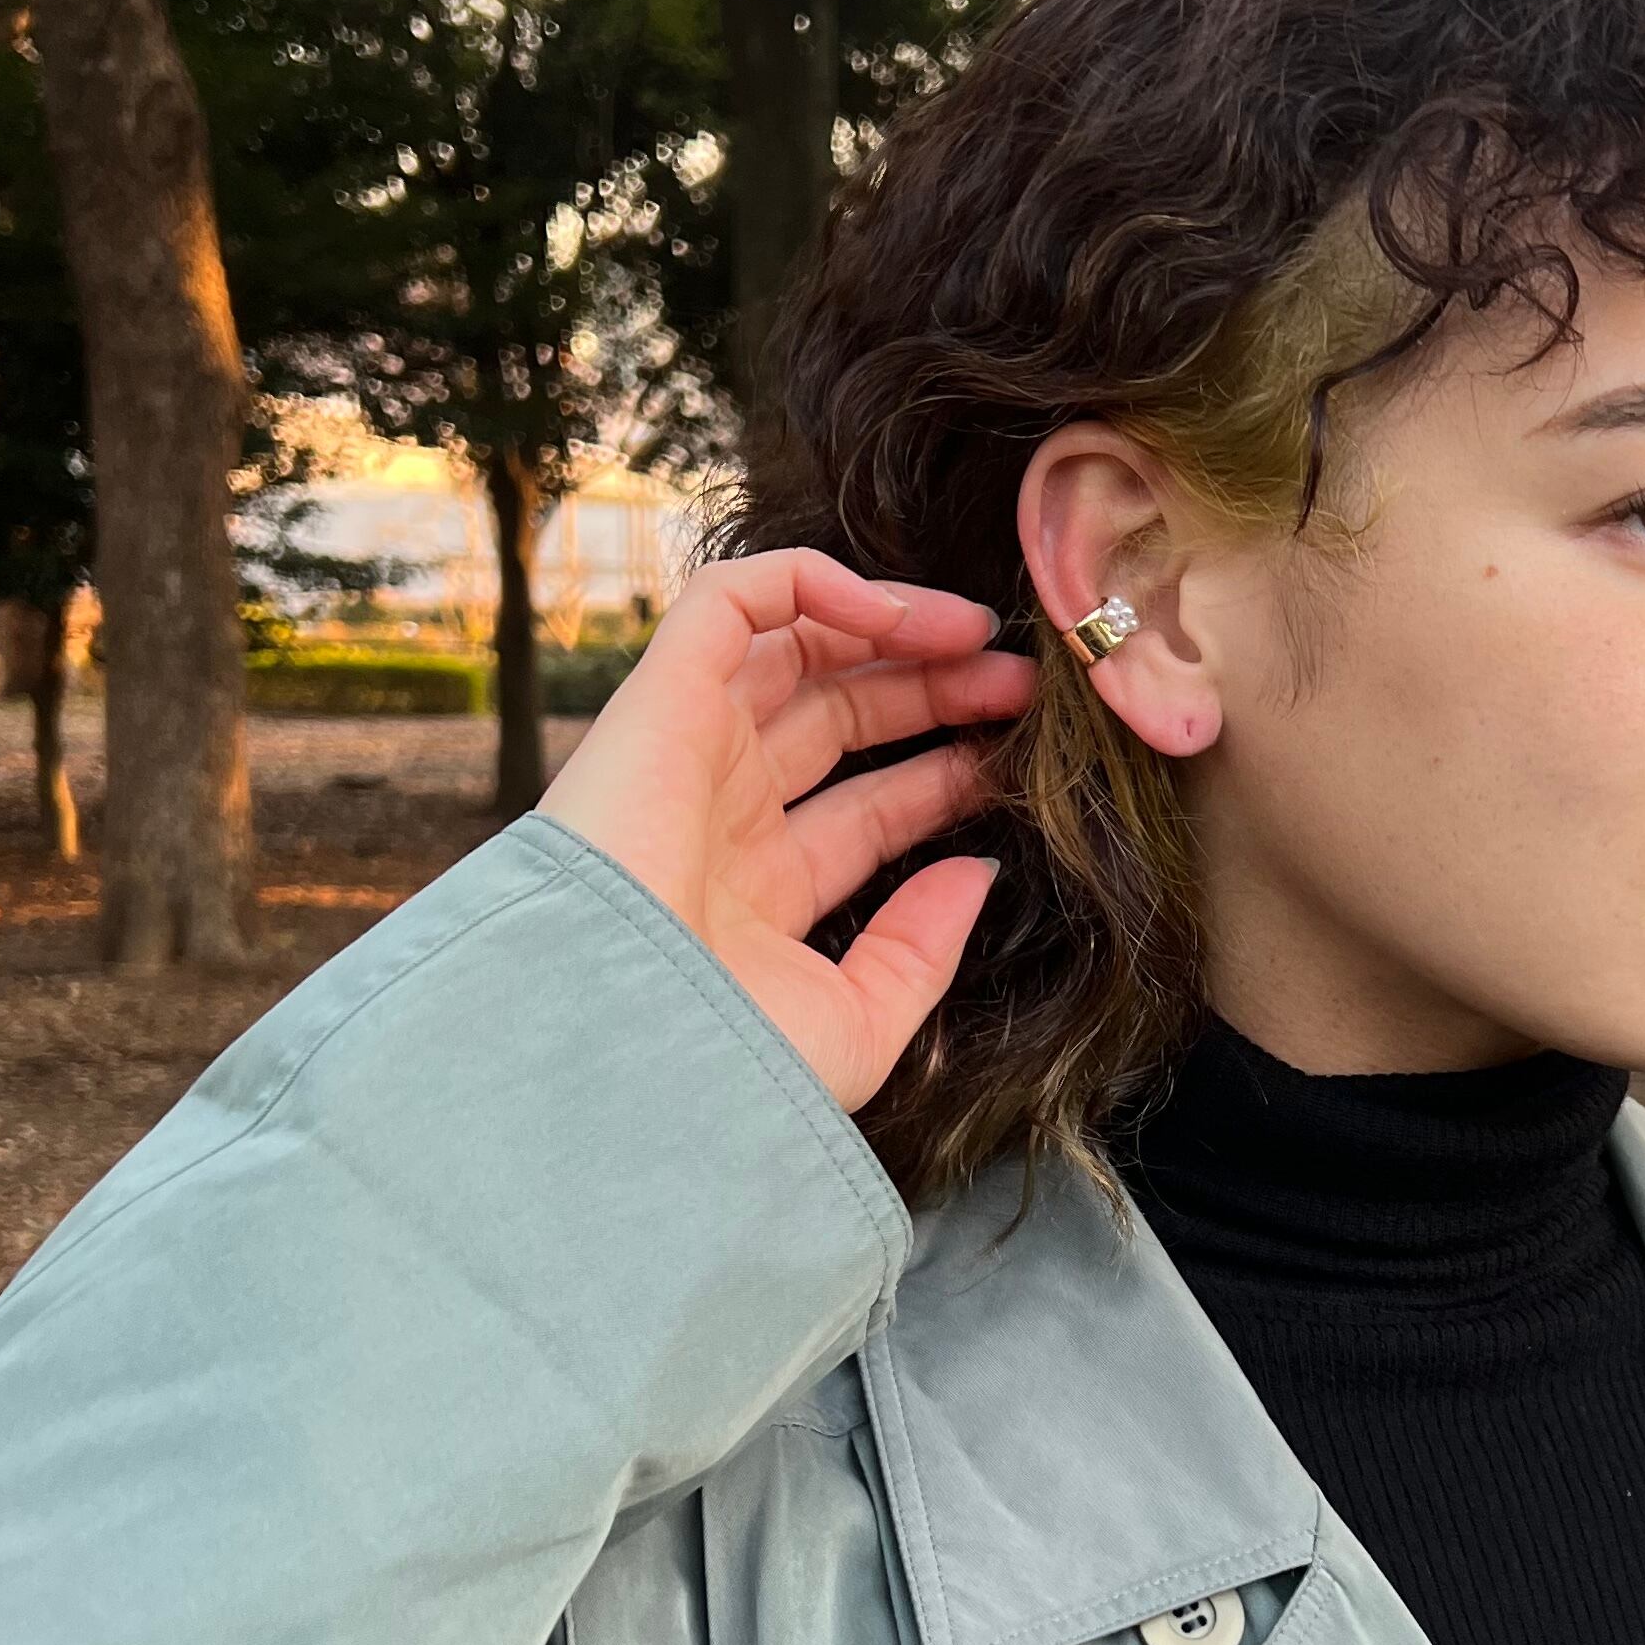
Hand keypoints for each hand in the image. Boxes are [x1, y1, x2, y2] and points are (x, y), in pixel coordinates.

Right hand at [538, 551, 1033, 1114]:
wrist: (626, 1044)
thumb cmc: (729, 1059)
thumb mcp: (856, 1024)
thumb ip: (920, 950)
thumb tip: (975, 872)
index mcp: (758, 894)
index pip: (864, 810)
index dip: (942, 776)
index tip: (1018, 763)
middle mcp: (721, 815)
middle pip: (839, 720)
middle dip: (932, 694)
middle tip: (1019, 686)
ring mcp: (690, 752)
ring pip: (797, 650)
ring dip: (894, 633)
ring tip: (982, 638)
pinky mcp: (662, 696)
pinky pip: (733, 600)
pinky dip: (815, 584)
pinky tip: (906, 617)